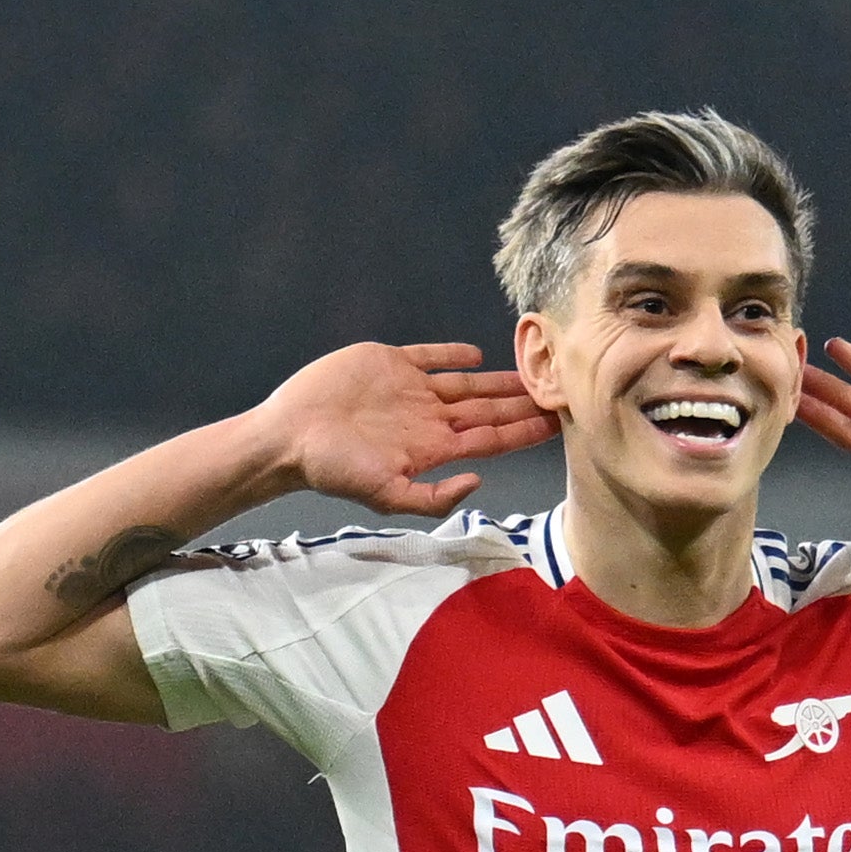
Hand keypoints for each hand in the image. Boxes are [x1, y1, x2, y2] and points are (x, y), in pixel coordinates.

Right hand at [261, 342, 552, 516]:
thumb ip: (433, 496)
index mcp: (432, 449)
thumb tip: (477, 482)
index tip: (556, 422)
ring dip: (499, 380)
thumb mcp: (385, 495)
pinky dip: (454, 354)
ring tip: (532, 371)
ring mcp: (411, 390)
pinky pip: (430, 356)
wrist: (290, 436)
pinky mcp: (389, 363)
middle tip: (560, 391)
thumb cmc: (333, 469)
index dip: (523, 432)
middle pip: (487, 410)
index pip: (490, 439)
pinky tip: (479, 354)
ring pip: (467, 383)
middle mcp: (428, 419)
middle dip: (522, 405)